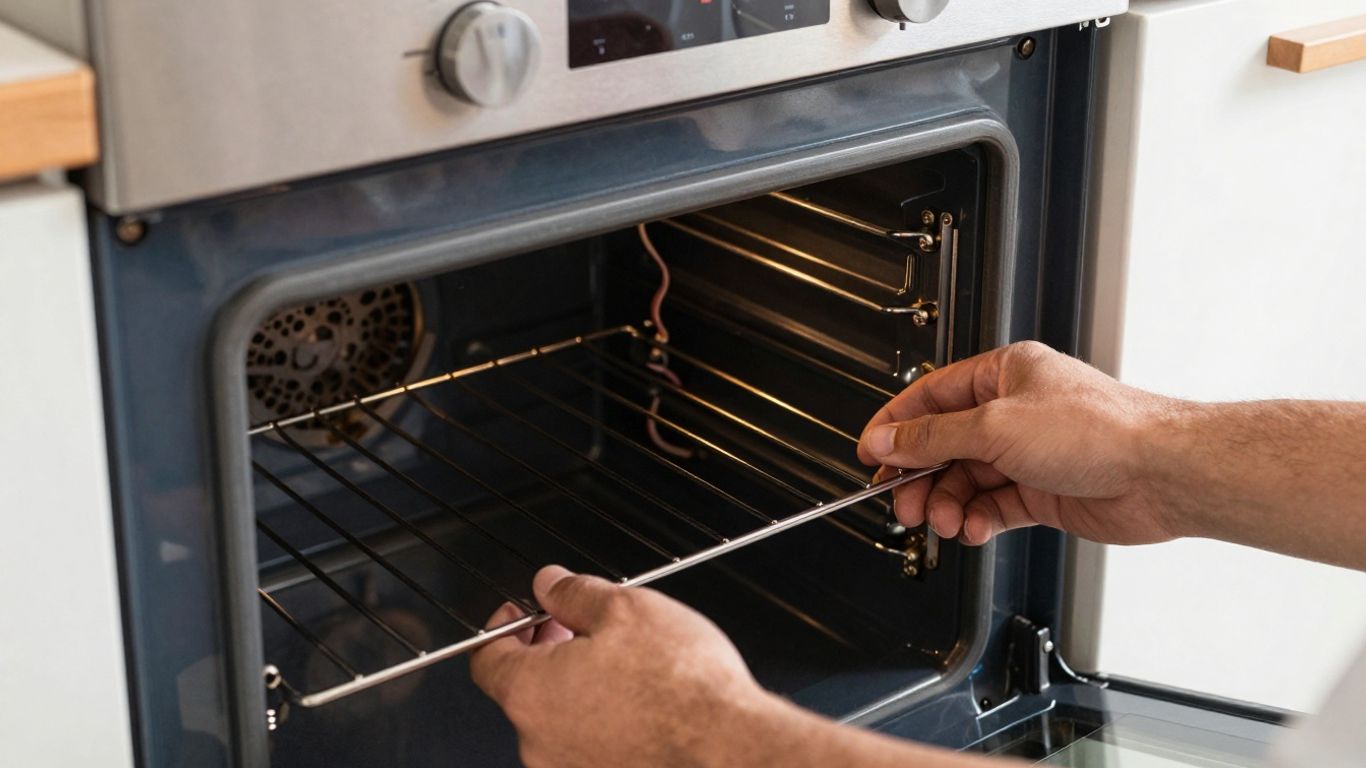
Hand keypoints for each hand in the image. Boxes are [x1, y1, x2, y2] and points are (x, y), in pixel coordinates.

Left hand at [469, 565, 767, 767]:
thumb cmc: (683, 687)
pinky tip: (639, 700)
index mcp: (531, 693)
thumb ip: (575, 593)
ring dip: (578, 687)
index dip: (504, 627)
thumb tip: (551, 584)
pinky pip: (589, 745)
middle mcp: (539, 743)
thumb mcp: (626, 609)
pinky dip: (603, 720)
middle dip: (548, 651)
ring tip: (624, 663)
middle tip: (580, 628)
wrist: (729, 748)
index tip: (522, 612)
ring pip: (559, 719)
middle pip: (525, 688)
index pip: (486, 658)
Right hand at [857, 341, 1182, 546]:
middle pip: (944, 445)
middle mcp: (1014, 412)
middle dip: (920, 476)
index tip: (870, 454)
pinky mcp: (1042, 490)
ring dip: (948, 503)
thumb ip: (933, 437)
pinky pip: (992, 507)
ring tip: (942, 521)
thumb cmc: (1100, 429)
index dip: (896, 427)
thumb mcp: (995, 427)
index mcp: (1003, 375)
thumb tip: (890, 439)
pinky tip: (971, 529)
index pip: (930, 398)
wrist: (1159, 473)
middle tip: (901, 501)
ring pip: (966, 481)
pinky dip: (976, 520)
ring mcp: (1028, 453)